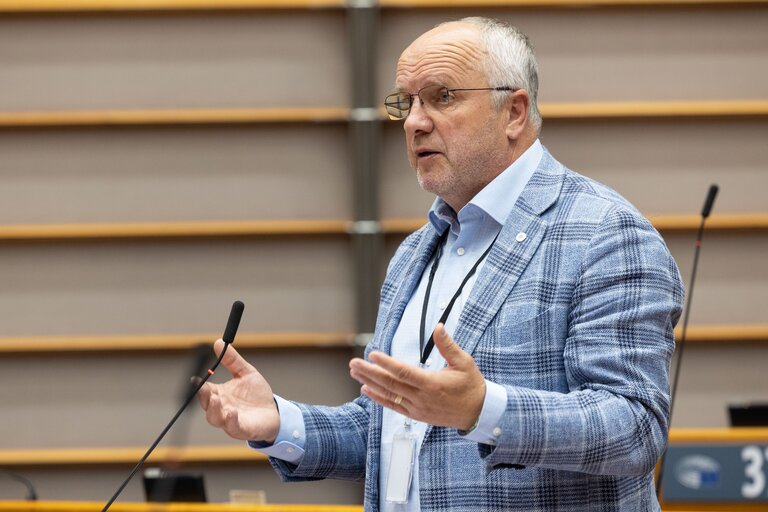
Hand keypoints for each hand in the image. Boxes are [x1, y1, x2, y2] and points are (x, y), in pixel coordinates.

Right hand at [198, 339, 279, 442]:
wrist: (273, 412)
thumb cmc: (257, 394)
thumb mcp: (246, 373)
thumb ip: (232, 360)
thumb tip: (218, 342)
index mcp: (220, 394)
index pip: (204, 390)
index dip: (198, 385)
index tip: (195, 379)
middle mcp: (221, 408)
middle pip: (206, 404)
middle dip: (203, 397)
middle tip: (204, 388)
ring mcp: (229, 420)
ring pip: (214, 418)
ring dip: (214, 409)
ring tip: (217, 399)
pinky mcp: (241, 429)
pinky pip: (232, 427)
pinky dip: (230, 421)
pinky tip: (232, 412)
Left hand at [349, 323, 485, 430]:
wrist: (477, 413)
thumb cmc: (471, 385)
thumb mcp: (464, 362)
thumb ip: (448, 345)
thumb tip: (439, 327)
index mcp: (432, 383)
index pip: (404, 372)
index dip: (386, 364)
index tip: (373, 354)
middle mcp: (422, 398)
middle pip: (390, 384)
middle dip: (370, 372)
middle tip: (353, 363)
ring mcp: (417, 408)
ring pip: (389, 394)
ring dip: (370, 383)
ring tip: (355, 372)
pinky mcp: (416, 415)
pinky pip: (393, 406)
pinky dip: (378, 398)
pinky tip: (366, 389)